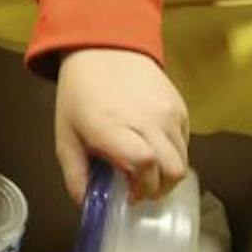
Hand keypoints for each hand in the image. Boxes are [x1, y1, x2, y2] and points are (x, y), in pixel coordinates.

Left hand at [52, 47, 188, 206]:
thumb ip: (75, 173)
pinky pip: (185, 141)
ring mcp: (168, 112)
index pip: (145, 165)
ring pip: (183, 160)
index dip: (142, 188)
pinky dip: (173, 153)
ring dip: (167, 173)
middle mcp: (147, 120)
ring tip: (146, 169)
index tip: (128, 194)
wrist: (104, 46)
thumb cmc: (80, 92)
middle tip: (140, 188)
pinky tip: (153, 146)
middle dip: (158, 189)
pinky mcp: (180, 106)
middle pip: (172, 170)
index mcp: (113, 127)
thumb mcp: (65, 134)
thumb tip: (87, 205)